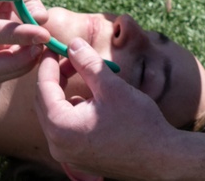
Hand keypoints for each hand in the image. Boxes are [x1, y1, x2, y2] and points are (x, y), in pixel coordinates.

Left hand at [36, 40, 175, 179]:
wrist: (161, 158)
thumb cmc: (138, 123)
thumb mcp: (111, 86)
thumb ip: (87, 64)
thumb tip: (73, 44)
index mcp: (61, 127)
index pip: (43, 88)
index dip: (48, 64)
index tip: (53, 47)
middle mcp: (58, 146)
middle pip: (45, 103)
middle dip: (55, 77)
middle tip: (69, 57)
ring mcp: (68, 156)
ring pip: (56, 115)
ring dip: (64, 93)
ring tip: (83, 74)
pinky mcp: (79, 159)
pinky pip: (66, 129)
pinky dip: (73, 110)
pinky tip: (91, 100)